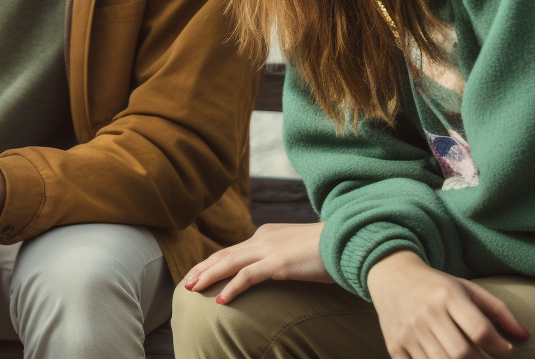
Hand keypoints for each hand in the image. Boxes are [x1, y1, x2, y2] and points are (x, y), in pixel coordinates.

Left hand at [183, 222, 331, 303]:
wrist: (349, 239)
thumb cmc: (329, 248)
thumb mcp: (299, 252)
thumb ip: (285, 258)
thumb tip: (279, 270)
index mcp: (267, 234)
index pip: (233, 249)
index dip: (214, 261)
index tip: (199, 272)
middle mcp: (263, 238)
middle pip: (225, 254)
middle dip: (203, 268)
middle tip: (186, 281)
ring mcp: (269, 249)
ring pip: (229, 263)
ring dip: (208, 276)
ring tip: (192, 288)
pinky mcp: (279, 263)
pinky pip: (248, 277)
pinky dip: (231, 288)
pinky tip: (221, 301)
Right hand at [368, 250, 528, 358]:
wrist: (390, 275)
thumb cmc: (435, 285)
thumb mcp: (466, 288)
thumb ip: (498, 310)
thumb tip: (524, 336)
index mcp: (447, 295)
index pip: (479, 330)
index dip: (499, 347)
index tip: (505, 350)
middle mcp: (426, 312)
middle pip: (461, 352)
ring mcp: (408, 331)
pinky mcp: (394, 345)